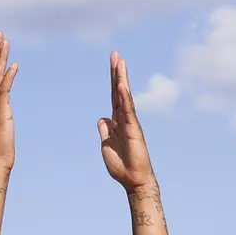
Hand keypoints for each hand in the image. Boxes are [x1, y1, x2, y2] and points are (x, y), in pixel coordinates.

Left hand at [98, 52, 153, 189]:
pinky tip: (120, 85)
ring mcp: (130, 122)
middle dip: (117, 72)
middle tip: (115, 54)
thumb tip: (102, 118)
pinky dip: (124, 97)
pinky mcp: (134, 129)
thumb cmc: (122, 166)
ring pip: (124, 96)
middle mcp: (124, 119)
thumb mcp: (106, 145)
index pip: (113, 97)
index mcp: (117, 122)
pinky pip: (128, 110)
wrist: (133, 180)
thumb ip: (105, 131)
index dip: (112, 80)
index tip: (113, 64)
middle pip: (119, 91)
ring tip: (120, 61)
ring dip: (121, 78)